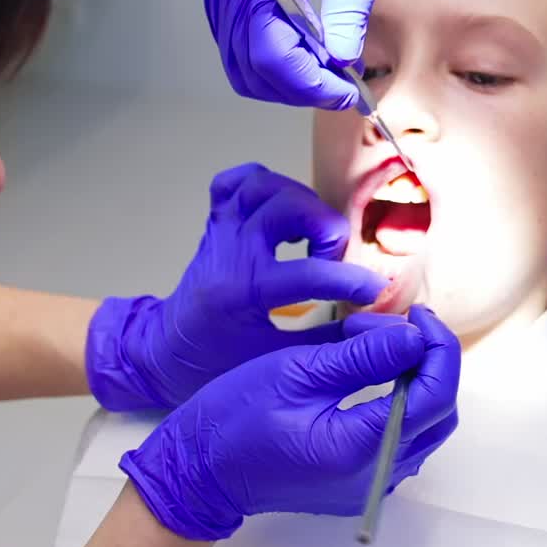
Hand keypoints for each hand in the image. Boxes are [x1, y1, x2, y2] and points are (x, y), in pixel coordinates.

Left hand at [86, 163, 386, 411]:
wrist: (164, 353)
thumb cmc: (215, 365)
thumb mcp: (276, 364)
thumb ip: (329, 345)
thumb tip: (382, 332)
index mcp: (243, 292)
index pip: (308, 274)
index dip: (350, 279)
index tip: (373, 291)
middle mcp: (230, 253)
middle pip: (286, 207)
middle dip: (325, 226)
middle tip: (334, 256)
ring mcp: (220, 232)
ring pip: (264, 184)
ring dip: (299, 200)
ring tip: (313, 232)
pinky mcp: (216, 222)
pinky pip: (236, 180)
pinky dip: (263, 184)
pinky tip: (280, 207)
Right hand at [121, 306, 460, 539]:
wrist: (200, 473)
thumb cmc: (236, 418)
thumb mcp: (297, 371)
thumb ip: (363, 356)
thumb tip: (415, 337)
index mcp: (361, 447)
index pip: (435, 394)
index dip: (437, 348)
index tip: (417, 316)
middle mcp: (376, 476)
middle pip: (439, 412)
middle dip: (431, 361)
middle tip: (402, 324)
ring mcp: (371, 487)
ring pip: (425, 427)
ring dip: (418, 381)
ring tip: (382, 344)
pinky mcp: (360, 485)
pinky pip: (402, 440)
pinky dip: (400, 403)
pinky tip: (372, 375)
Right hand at [203, 0, 380, 109]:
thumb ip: (347, 3)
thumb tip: (343, 57)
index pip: (276, 56)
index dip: (313, 84)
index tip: (350, 92)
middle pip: (255, 69)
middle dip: (300, 88)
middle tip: (343, 86)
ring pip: (240, 65)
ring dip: (281, 81)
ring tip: (325, 73)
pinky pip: (233, 47)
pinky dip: (265, 64)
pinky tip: (302, 54)